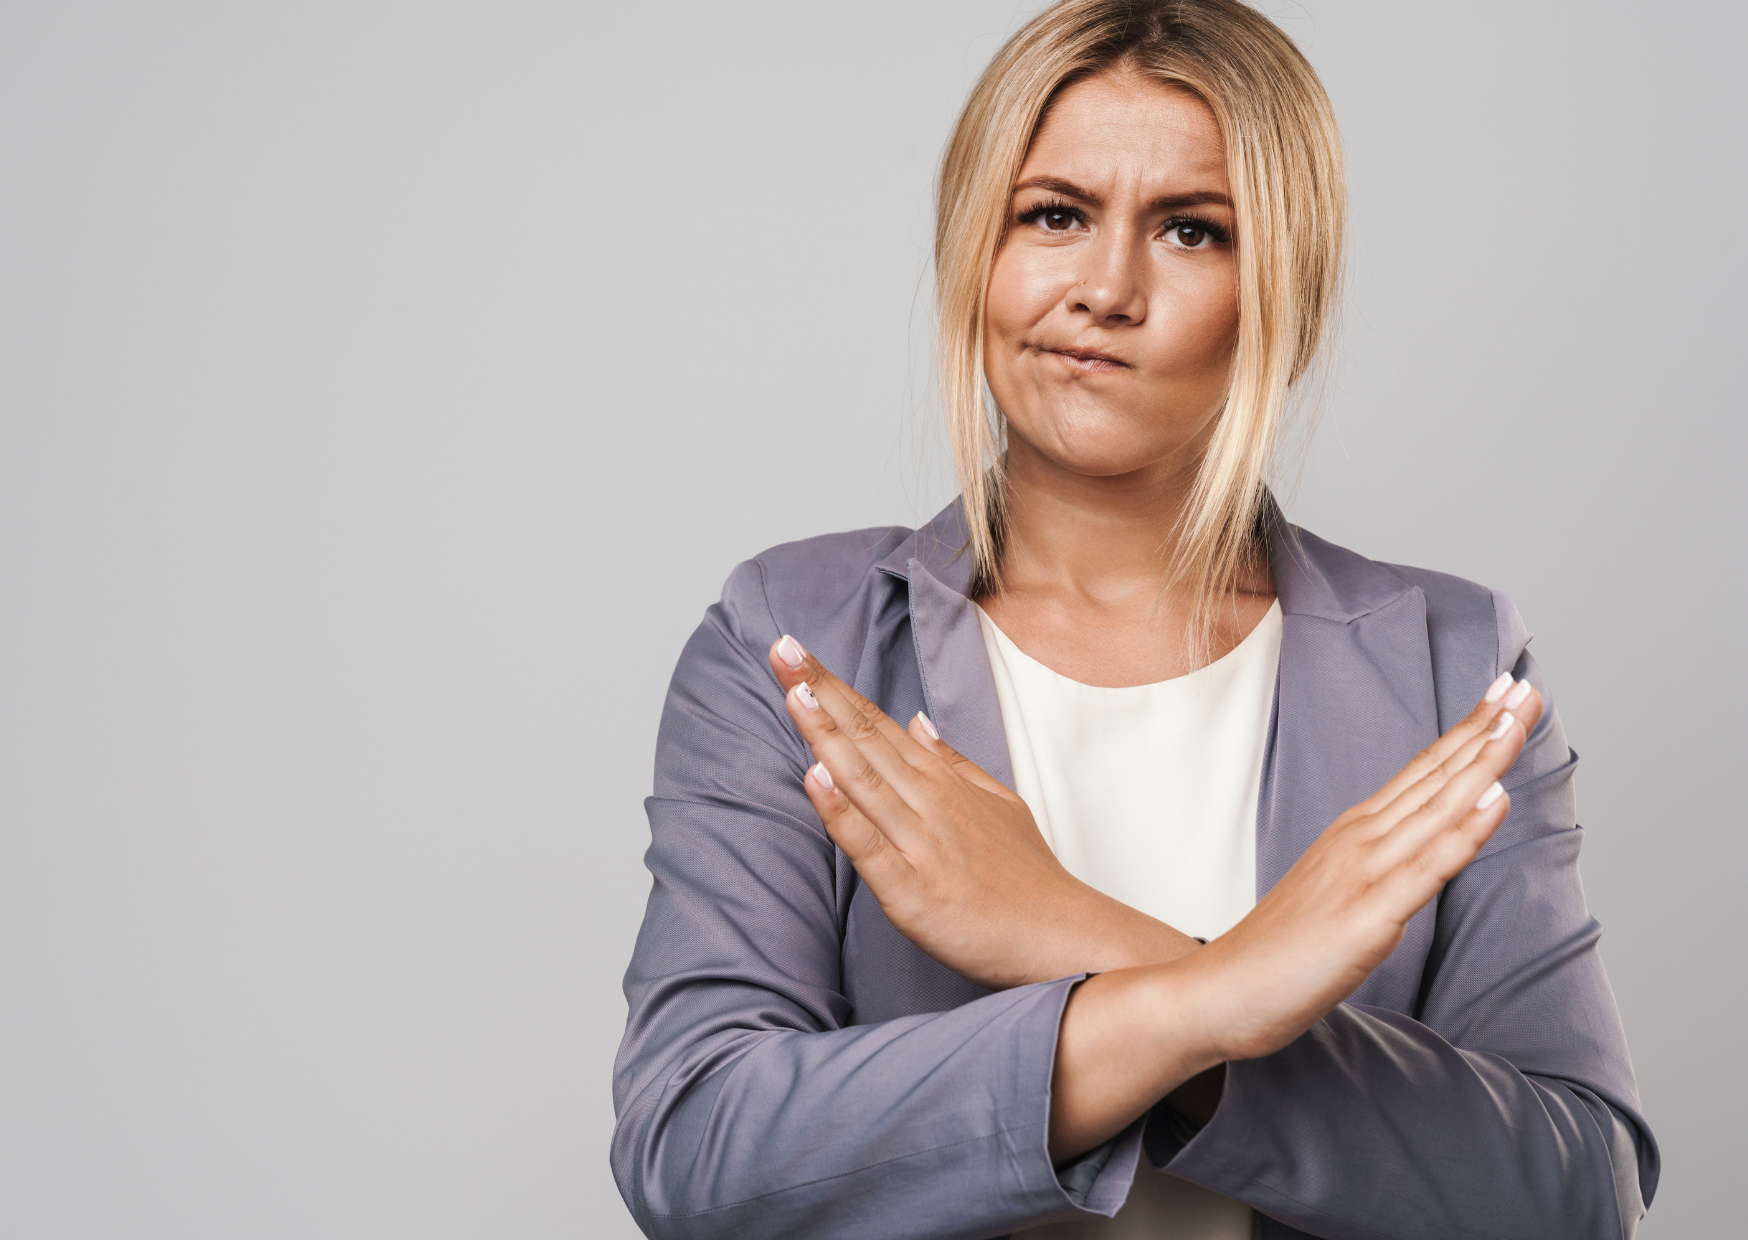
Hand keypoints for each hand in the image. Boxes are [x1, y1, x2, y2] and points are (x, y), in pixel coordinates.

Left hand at [767, 634, 1200, 989]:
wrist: (1063, 938)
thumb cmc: (1028, 878)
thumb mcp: (998, 804)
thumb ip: (952, 762)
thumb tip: (917, 720)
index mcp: (941, 783)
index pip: (877, 723)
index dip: (834, 687)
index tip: (796, 651)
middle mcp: (928, 803)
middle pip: (864, 738)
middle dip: (820, 692)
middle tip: (782, 648)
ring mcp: (920, 843)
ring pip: (863, 780)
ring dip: (826, 734)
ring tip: (794, 691)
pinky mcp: (912, 890)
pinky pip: (870, 845)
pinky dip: (841, 811)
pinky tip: (815, 777)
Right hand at [1185, 672, 1543, 1061]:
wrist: (1221, 990)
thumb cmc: (1278, 950)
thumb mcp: (1333, 893)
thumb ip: (1374, 865)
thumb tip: (1417, 847)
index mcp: (1353, 834)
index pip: (1421, 772)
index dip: (1466, 731)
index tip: (1503, 693)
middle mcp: (1359, 841)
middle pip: (1433, 776)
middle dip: (1485, 729)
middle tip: (1525, 686)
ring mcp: (1362, 874)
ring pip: (1436, 807)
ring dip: (1482, 761)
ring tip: (1517, 720)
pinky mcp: (1366, 916)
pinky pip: (1426, 867)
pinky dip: (1464, 829)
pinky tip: (1496, 799)